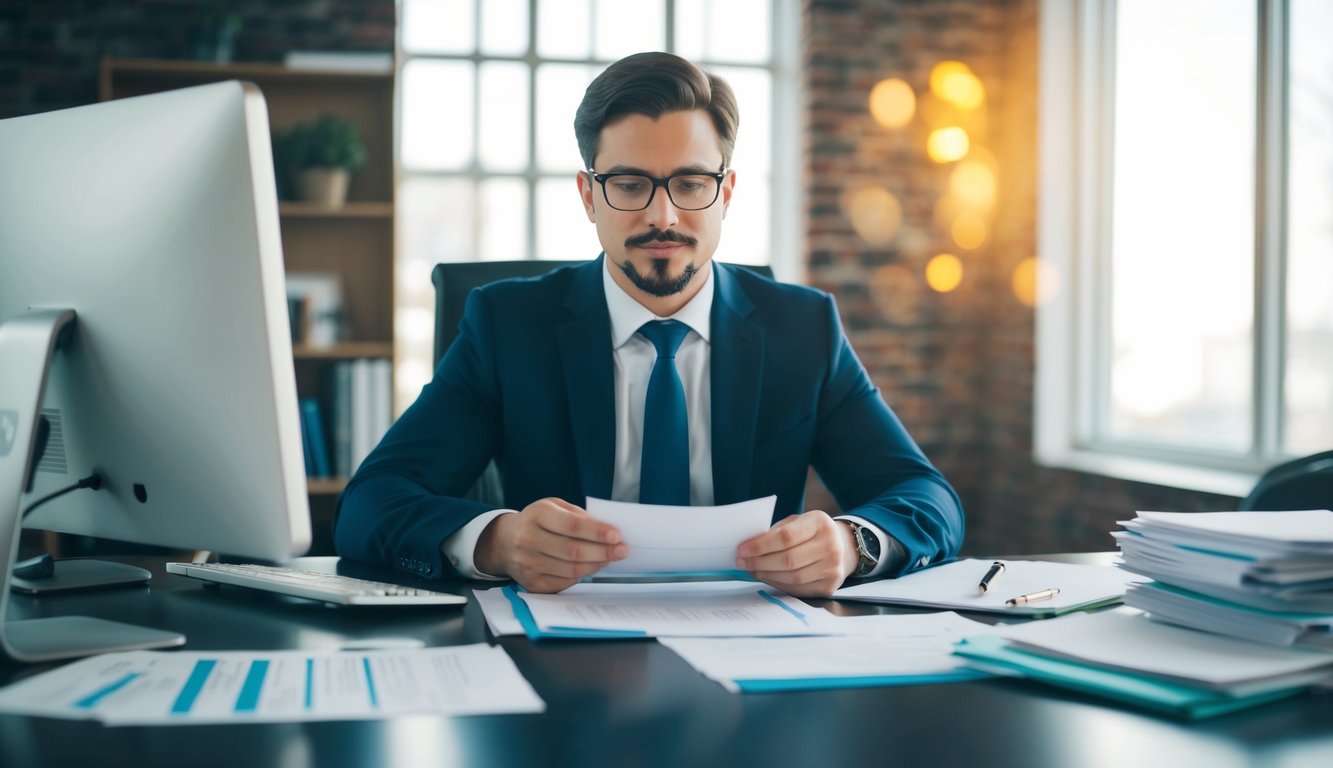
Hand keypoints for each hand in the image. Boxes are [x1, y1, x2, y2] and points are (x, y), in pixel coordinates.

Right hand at [474, 497, 627, 592]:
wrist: (505, 542)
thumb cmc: (537, 521)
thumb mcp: (554, 507)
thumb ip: (578, 516)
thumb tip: (607, 530)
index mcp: (536, 515)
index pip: (571, 526)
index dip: (596, 532)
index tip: (616, 535)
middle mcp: (528, 540)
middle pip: (573, 551)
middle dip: (603, 551)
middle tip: (622, 550)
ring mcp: (528, 564)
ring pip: (571, 569)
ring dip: (596, 565)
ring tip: (610, 558)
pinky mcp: (531, 583)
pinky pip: (564, 582)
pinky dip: (582, 575)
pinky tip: (592, 567)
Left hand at [735, 510, 858, 596]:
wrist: (841, 547)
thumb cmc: (810, 533)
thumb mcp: (796, 522)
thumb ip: (775, 532)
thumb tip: (747, 548)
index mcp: (820, 523)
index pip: (785, 537)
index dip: (760, 546)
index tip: (741, 550)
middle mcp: (831, 545)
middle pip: (788, 560)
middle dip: (759, 562)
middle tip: (742, 563)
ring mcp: (833, 568)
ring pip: (792, 577)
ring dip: (767, 575)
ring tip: (752, 570)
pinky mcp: (830, 586)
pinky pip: (798, 589)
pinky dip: (778, 584)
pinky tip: (767, 577)